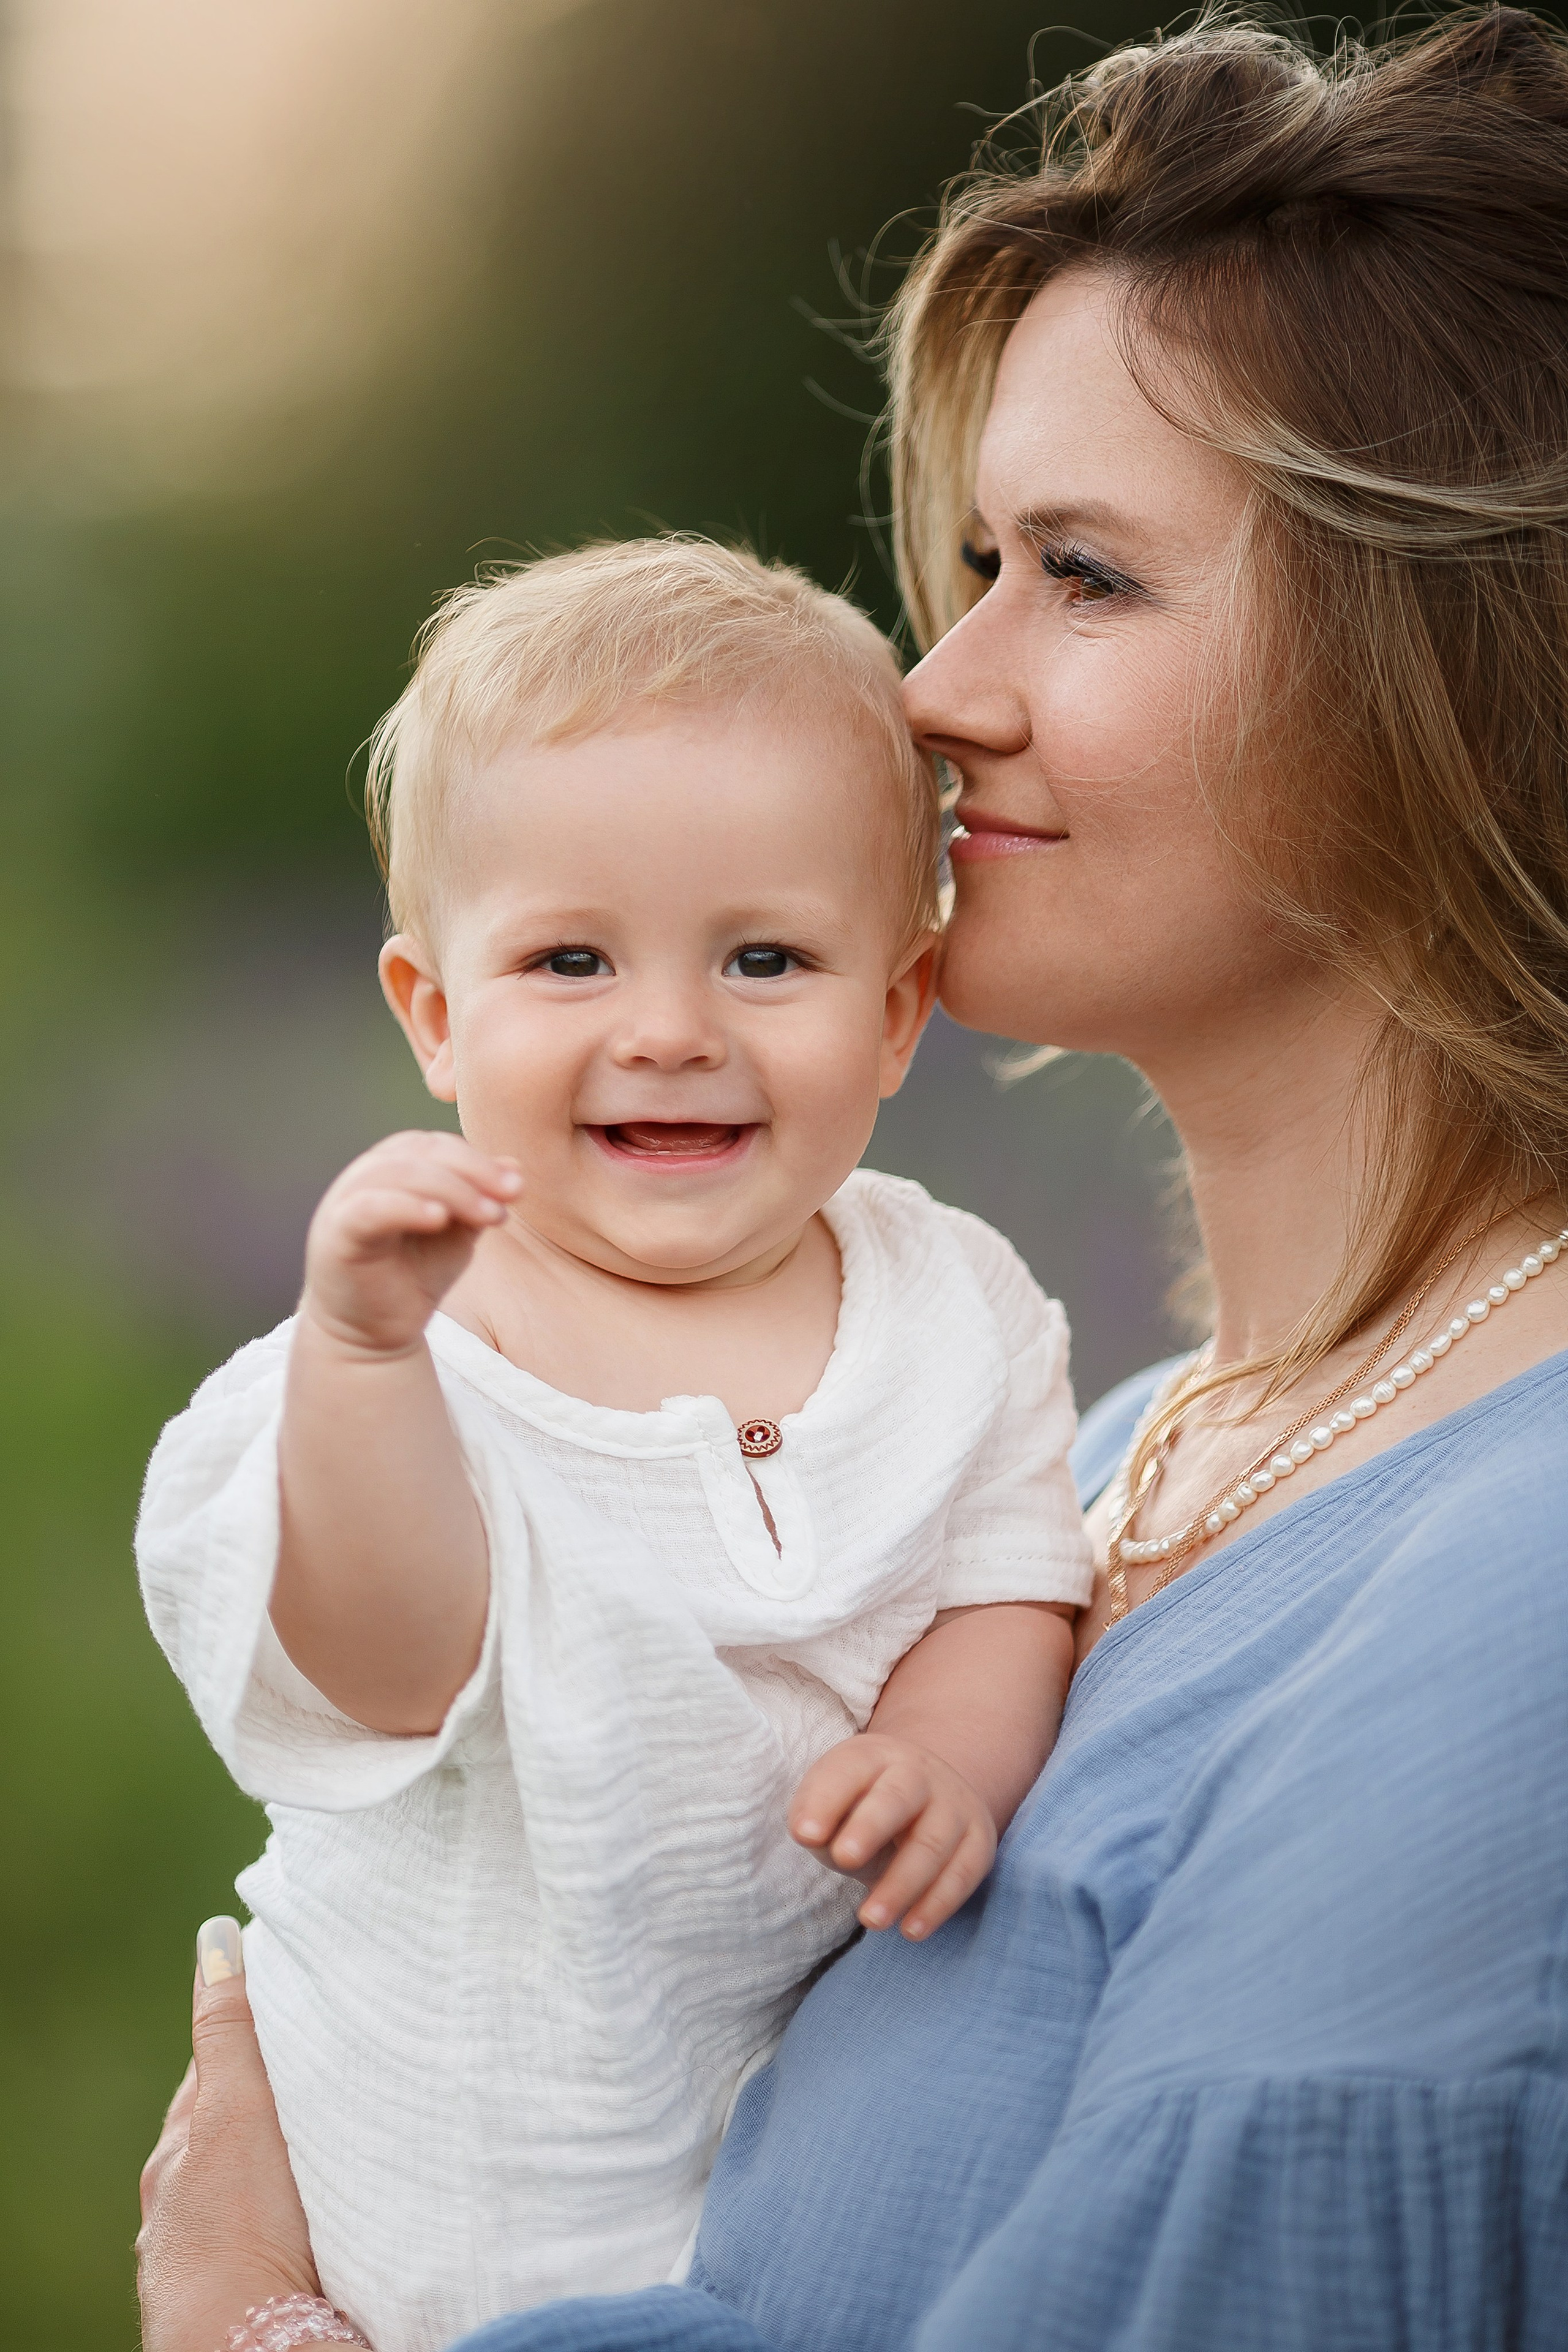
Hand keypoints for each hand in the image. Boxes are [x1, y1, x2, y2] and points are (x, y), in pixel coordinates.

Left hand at [137, 1920, 360, 2351]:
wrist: (254, 2350)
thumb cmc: (240, 2230)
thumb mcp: (236, 2108)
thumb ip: (230, 2032)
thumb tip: (214, 1937)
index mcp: (186, 2148)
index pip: (225, 2067)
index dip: (265, 2030)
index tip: (309, 1997)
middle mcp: (198, 2198)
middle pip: (247, 2123)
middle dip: (290, 2091)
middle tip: (348, 2056)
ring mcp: (230, 2246)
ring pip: (271, 2177)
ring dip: (308, 2151)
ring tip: (365, 2123)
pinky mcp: (269, 2286)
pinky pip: (294, 2223)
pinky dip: (318, 2201)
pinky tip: (352, 2194)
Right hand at [301, 1131, 521, 1355]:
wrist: (373, 1333)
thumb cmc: (414, 1275)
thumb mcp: (457, 1234)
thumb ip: (479, 1200)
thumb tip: (514, 1167)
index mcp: (396, 1166)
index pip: (438, 1145)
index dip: (480, 1161)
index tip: (518, 1186)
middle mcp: (367, 1175)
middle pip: (421, 1151)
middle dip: (473, 1170)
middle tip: (511, 1194)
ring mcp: (346, 1201)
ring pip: (399, 1173)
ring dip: (451, 1189)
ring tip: (487, 1215)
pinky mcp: (335, 1234)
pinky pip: (369, 1208)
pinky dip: (406, 1207)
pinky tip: (439, 1218)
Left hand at [788, 1733, 997, 1940]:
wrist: (927, 1797)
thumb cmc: (862, 1807)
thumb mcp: (833, 1803)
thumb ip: (816, 1818)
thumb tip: (809, 1835)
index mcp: (874, 1756)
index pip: (849, 1771)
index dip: (827, 1801)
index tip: (805, 1835)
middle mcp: (919, 1772)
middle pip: (897, 1797)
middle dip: (870, 1827)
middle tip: (843, 1859)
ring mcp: (954, 1804)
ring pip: (932, 1843)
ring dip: (902, 1885)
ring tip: (870, 1920)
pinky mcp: (979, 1840)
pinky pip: (963, 1873)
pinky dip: (938, 1904)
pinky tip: (911, 1930)